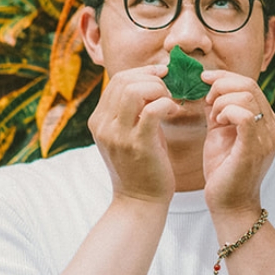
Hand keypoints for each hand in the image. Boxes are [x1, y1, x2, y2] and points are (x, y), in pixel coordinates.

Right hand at [88, 64, 178, 205]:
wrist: (139, 202)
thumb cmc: (141, 165)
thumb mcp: (128, 134)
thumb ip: (131, 110)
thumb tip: (149, 82)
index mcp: (98, 120)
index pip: (117, 80)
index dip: (143, 73)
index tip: (163, 76)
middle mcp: (103, 125)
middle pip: (124, 80)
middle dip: (152, 79)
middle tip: (170, 89)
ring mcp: (118, 135)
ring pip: (135, 90)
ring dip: (159, 90)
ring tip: (170, 101)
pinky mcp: (137, 145)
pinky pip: (152, 110)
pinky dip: (167, 104)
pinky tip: (175, 112)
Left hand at [201, 69, 274, 214]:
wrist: (230, 203)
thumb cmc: (224, 169)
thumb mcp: (221, 132)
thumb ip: (220, 110)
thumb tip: (208, 87)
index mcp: (268, 120)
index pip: (251, 85)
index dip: (225, 78)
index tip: (204, 80)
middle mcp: (273, 126)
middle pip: (249, 86)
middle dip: (221, 85)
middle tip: (205, 98)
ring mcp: (267, 137)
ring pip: (246, 97)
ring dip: (221, 100)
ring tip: (213, 117)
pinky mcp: (255, 147)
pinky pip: (243, 115)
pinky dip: (225, 111)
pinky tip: (217, 121)